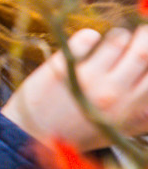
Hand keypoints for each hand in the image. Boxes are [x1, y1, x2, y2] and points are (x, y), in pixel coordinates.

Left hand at [1, 26, 147, 150]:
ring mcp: (88, 80)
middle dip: (145, 35)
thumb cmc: (81, 132)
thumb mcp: (121, 129)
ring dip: (119, 36)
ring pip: (117, 40)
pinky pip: (87, 38)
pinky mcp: (64, 68)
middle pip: (143, 51)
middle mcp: (114, 94)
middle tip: (142, 31)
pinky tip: (88, 42)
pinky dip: (91, 36)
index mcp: (132, 111)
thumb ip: (143, 112)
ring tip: (113, 42)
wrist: (32, 137)